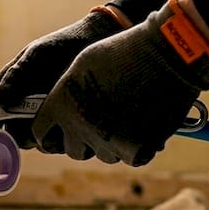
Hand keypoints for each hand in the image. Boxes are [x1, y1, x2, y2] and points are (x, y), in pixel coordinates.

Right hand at [0, 9, 127, 147]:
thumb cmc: (61, 44)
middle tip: (36, 129)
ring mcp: (50, 117)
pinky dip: (68, 138)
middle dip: (25, 136)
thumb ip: (17, 75)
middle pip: (18, 135)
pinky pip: (65, 141)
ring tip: (61, 120)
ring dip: (48, 138)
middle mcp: (28, 108)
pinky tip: (76, 122)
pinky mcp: (70, 123)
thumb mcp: (36, 54)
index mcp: (13, 92)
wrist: (97, 42)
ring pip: (42, 141)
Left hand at [31, 0, 208, 165]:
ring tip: (124, 116)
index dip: (49, 134)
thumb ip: (65, 94)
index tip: (56, 133)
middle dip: (81, 140)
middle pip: (72, 149)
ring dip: (110, 142)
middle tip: (98, 123)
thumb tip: (57, 116)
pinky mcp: (135, 150)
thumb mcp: (82, 66)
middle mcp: (79, 127)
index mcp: (61, 104)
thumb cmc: (123, 52)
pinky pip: (130, 156)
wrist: (167, 54)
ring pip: (102, 154)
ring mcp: (107, 141)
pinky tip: (143, 122)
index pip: (42, 133)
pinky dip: (137, 145)